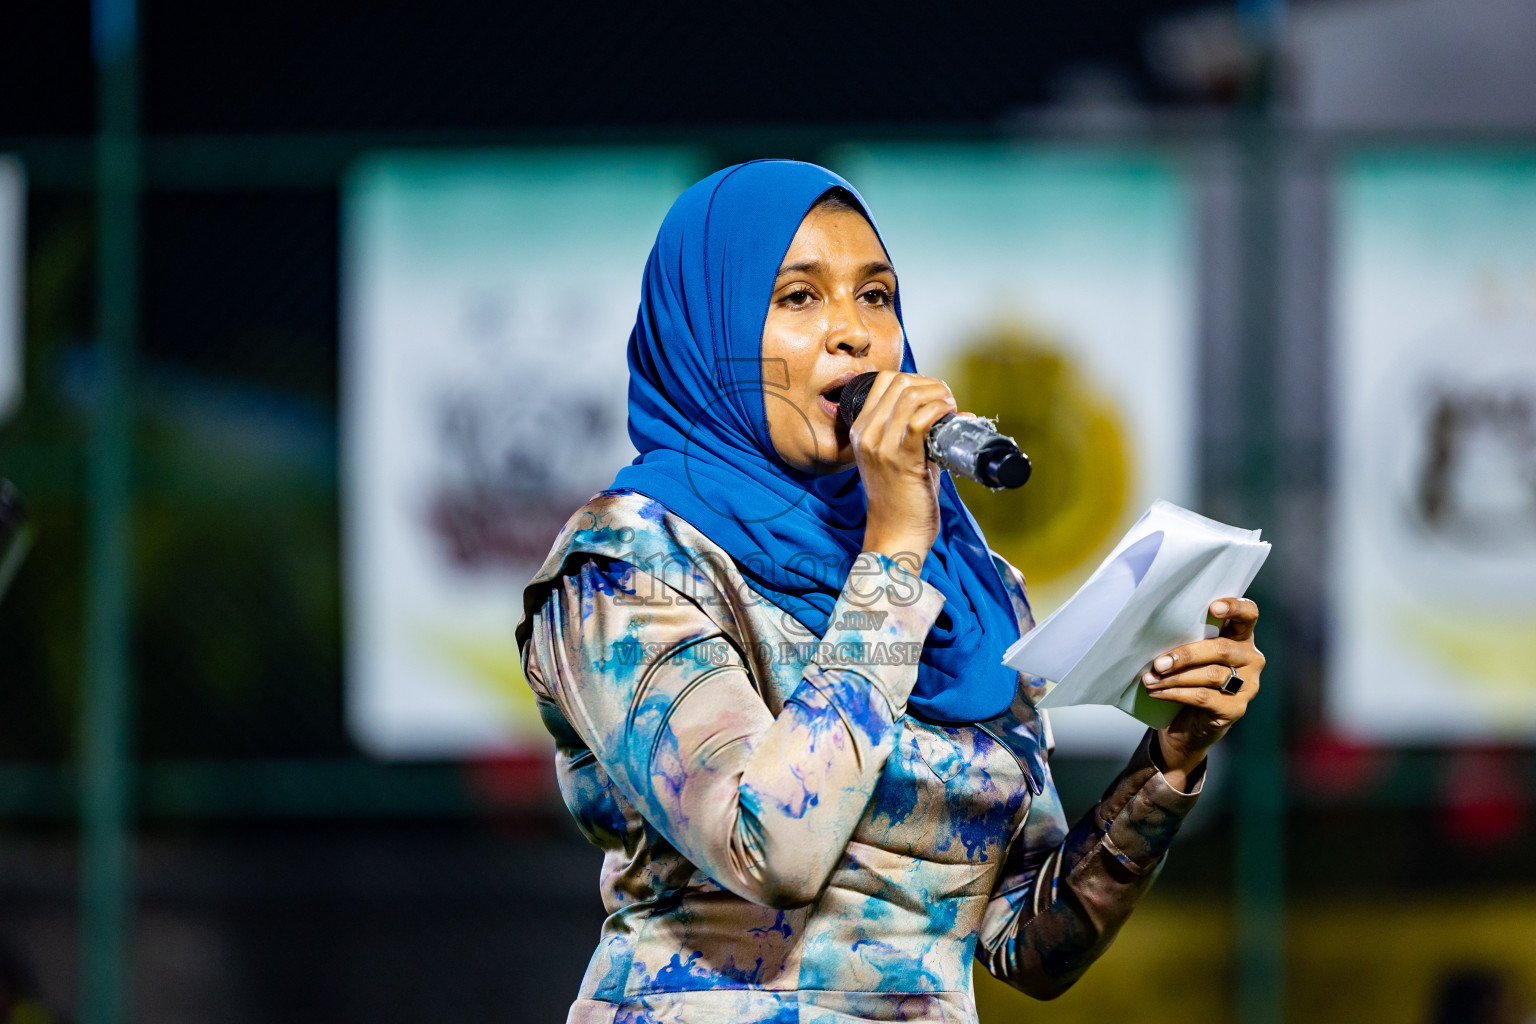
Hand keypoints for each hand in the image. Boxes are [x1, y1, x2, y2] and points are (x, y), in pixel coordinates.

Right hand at [850, 371, 958, 564]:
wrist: (895, 536)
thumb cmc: (901, 501)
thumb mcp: (897, 459)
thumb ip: (917, 434)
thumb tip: (955, 413)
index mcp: (860, 430)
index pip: (884, 381)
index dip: (915, 379)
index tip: (933, 395)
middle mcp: (866, 434)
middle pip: (899, 382)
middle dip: (931, 384)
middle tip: (947, 401)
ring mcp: (881, 446)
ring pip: (910, 395)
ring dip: (939, 394)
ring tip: (951, 408)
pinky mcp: (901, 459)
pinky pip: (920, 419)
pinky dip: (939, 410)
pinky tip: (950, 415)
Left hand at [1143, 598, 1263, 789]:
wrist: (1189, 725)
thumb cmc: (1187, 679)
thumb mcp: (1190, 656)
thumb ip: (1187, 640)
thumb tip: (1154, 634)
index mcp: (1241, 637)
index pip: (1248, 614)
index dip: (1234, 608)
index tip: (1212, 607)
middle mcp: (1251, 658)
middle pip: (1221, 649)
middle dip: (1186, 654)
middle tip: (1158, 663)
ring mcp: (1248, 685)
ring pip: (1211, 674)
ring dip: (1175, 677)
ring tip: (1150, 679)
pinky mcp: (1236, 708)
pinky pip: (1204, 697)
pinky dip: (1176, 693)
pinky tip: (1157, 692)